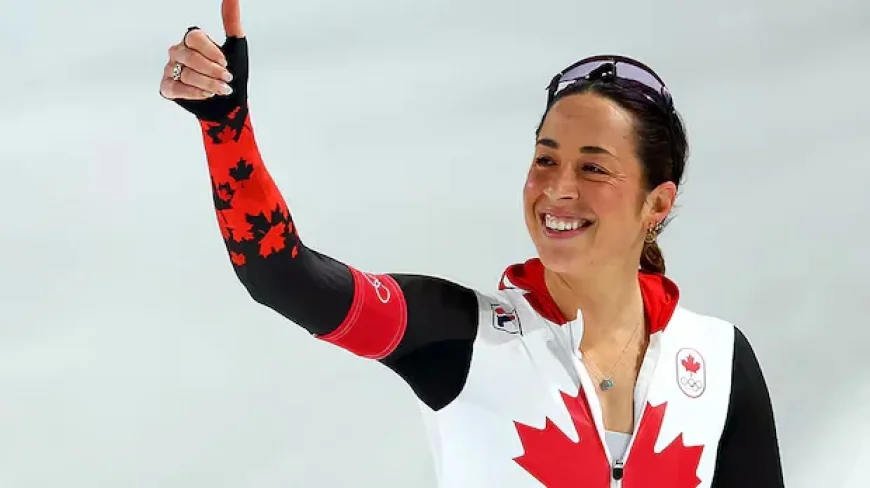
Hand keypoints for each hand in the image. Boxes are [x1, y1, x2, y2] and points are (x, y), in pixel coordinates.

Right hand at [160, 0, 248, 120]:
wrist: (230, 104)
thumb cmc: (232, 74)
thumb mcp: (236, 46)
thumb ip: (231, 21)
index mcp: (191, 40)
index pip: (194, 38)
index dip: (211, 51)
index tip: (226, 63)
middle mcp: (178, 52)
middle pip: (189, 57)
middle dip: (212, 70)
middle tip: (226, 78)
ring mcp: (170, 69)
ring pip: (185, 74)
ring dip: (208, 84)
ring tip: (222, 90)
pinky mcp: (167, 88)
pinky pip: (176, 88)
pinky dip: (194, 93)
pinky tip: (207, 95)